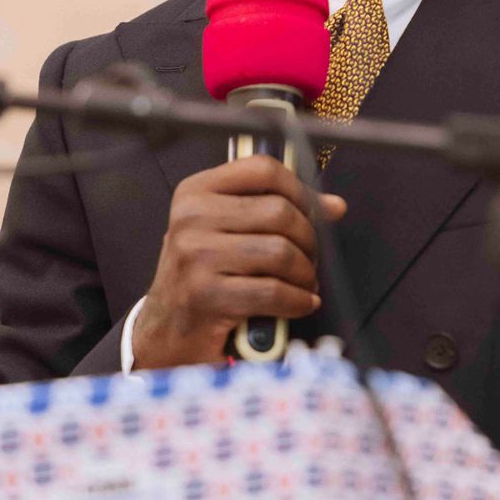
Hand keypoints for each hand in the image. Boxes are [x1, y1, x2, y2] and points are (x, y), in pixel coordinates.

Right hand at [131, 154, 346, 368]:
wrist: (166, 331)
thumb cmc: (203, 276)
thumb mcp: (227, 232)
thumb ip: (274, 211)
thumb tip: (334, 205)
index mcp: (196, 192)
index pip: (262, 169)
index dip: (300, 188)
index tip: (316, 211)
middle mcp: (191, 218)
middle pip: (279, 211)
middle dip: (308, 239)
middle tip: (311, 258)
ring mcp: (195, 256)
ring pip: (280, 252)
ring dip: (305, 273)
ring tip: (305, 283)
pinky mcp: (205, 296)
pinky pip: (273, 291)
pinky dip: (298, 300)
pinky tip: (300, 303)